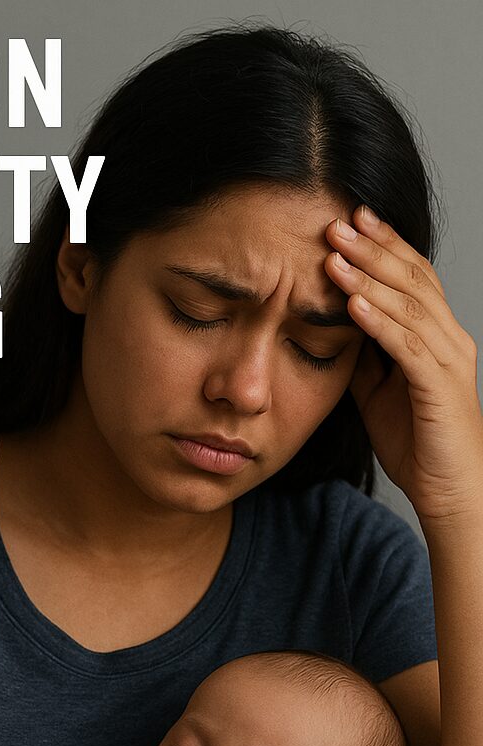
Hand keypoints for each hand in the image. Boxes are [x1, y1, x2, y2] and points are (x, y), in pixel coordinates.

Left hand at [324, 205, 482, 525]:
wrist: (447, 488)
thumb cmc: (416, 438)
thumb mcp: (377, 388)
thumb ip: (363, 354)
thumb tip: (333, 324)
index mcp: (435, 334)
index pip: (410, 277)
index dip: (382, 246)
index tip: (349, 219)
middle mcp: (449, 338)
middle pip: (412, 280)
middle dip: (372, 249)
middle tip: (336, 223)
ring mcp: (448, 360)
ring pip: (409, 306)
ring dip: (369, 279)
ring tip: (335, 256)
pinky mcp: (440, 387)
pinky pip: (407, 348)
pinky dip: (379, 323)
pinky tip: (352, 305)